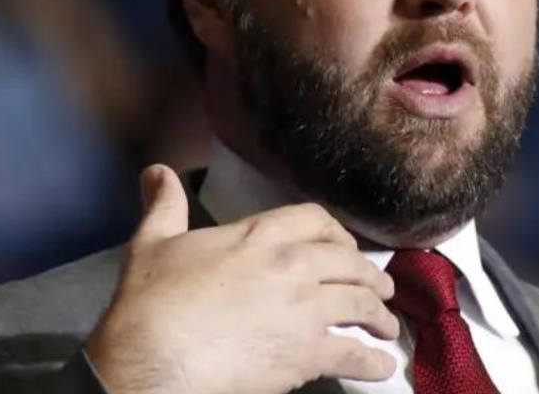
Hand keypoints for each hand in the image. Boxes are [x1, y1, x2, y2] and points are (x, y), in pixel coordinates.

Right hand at [85, 164, 398, 393]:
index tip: (345, 247)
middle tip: (380, 287)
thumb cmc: (150, 303)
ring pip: (360, 305)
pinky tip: (381, 367)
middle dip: (370, 275)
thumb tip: (156, 171)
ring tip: (388, 326)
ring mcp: (305, 311)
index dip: (337, 233)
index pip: (316, 220)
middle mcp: (293, 266)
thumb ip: (165, 204)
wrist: (150, 358)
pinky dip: (372, 362)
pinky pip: (354, 355)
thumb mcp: (153, 242)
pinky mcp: (306, 354)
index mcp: (260, 236)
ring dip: (380, 316)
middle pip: (349, 262)